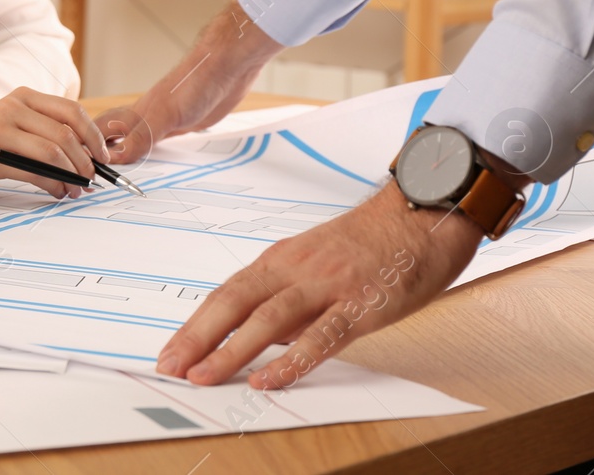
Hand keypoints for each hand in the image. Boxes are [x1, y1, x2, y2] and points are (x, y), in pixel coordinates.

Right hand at [0, 87, 106, 197]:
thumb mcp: (20, 125)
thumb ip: (51, 133)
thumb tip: (94, 157)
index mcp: (26, 95)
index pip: (72, 111)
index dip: (93, 136)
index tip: (103, 157)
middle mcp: (13, 105)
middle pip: (64, 135)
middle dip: (84, 163)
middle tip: (91, 181)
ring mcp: (0, 125)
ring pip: (51, 154)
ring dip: (70, 177)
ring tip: (75, 190)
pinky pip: (34, 171)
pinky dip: (52, 185)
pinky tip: (57, 192)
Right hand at [103, 0, 281, 164]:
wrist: (224, 68)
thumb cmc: (194, 83)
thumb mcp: (164, 115)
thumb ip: (140, 136)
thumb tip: (114, 157)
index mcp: (134, 114)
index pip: (100, 132)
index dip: (88, 149)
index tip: (85, 171)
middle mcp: (143, 117)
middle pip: (112, 135)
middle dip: (100, 152)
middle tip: (96, 174)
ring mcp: (160, 120)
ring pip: (134, 139)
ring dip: (125, 155)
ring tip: (117, 173)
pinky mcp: (178, 123)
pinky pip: (157, 141)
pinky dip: (150, 153)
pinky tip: (153, 159)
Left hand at [155, 182, 484, 387]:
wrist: (422, 214)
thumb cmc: (372, 242)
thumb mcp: (317, 264)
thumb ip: (289, 298)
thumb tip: (261, 338)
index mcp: (282, 260)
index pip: (227, 294)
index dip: (196, 324)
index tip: (172, 350)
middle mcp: (296, 269)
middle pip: (235, 303)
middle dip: (198, 337)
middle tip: (171, 365)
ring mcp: (327, 285)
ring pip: (268, 319)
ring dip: (231, 350)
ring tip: (204, 376)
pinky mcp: (360, 304)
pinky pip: (321, 336)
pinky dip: (292, 360)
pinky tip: (268, 379)